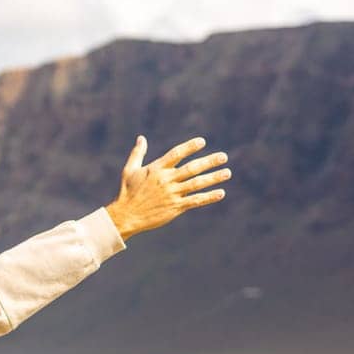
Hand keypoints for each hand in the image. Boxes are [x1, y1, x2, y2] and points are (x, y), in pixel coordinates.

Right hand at [104, 135, 229, 240]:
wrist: (126, 215)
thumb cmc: (127, 192)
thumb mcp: (129, 170)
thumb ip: (137, 153)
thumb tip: (141, 138)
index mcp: (156, 169)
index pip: (176, 154)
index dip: (189, 147)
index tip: (202, 142)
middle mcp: (166, 180)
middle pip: (192, 168)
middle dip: (209, 162)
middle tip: (224, 156)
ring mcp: (172, 194)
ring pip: (197, 184)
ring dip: (213, 178)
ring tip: (227, 172)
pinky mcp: (175, 207)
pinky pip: (195, 200)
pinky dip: (208, 197)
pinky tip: (220, 193)